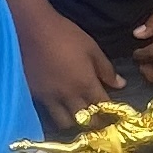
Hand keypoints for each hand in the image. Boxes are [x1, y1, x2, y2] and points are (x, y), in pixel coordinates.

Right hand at [18, 7, 122, 124]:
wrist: (32, 29)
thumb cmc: (65, 35)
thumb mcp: (91, 48)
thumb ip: (106, 69)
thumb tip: (120, 84)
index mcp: (86, 84)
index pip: (103, 107)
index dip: (111, 113)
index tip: (114, 115)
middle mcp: (69, 96)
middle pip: (86, 121)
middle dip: (95, 122)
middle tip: (98, 118)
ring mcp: (50, 98)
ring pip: (65, 123)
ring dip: (75, 121)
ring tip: (78, 114)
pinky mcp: (35, 96)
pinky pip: (48, 114)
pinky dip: (57, 114)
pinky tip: (60, 107)